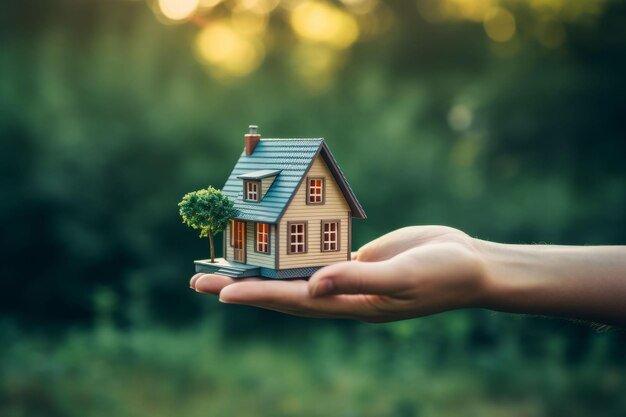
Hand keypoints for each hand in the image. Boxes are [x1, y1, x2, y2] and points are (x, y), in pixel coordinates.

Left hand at [190, 226, 487, 321]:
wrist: (468, 264)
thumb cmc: (442, 274)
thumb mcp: (402, 278)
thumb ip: (359, 280)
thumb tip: (315, 285)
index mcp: (349, 304)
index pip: (293, 300)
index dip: (257, 294)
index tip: (222, 292)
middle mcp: (339, 293)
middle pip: (279, 291)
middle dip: (241, 285)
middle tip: (198, 279)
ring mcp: (345, 275)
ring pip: (291, 272)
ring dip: (256, 267)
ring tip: (221, 263)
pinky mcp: (353, 258)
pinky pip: (313, 254)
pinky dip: (288, 250)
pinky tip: (269, 244)